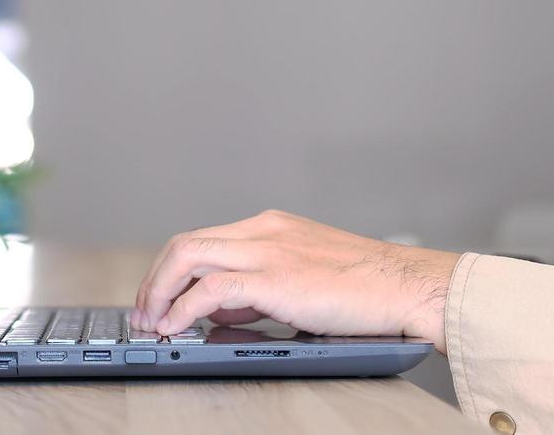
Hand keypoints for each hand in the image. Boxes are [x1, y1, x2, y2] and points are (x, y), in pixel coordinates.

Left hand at [131, 210, 460, 353]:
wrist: (409, 287)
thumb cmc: (368, 290)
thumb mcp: (304, 279)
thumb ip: (259, 289)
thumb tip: (220, 312)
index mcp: (271, 227)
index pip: (204, 240)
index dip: (172, 271)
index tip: (159, 298)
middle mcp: (263, 230)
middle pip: (186, 243)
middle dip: (155, 279)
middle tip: (144, 312)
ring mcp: (268, 250)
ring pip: (189, 256)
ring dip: (160, 291)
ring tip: (151, 322)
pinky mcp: (275, 278)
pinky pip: (212, 290)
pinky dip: (184, 308)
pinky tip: (176, 326)